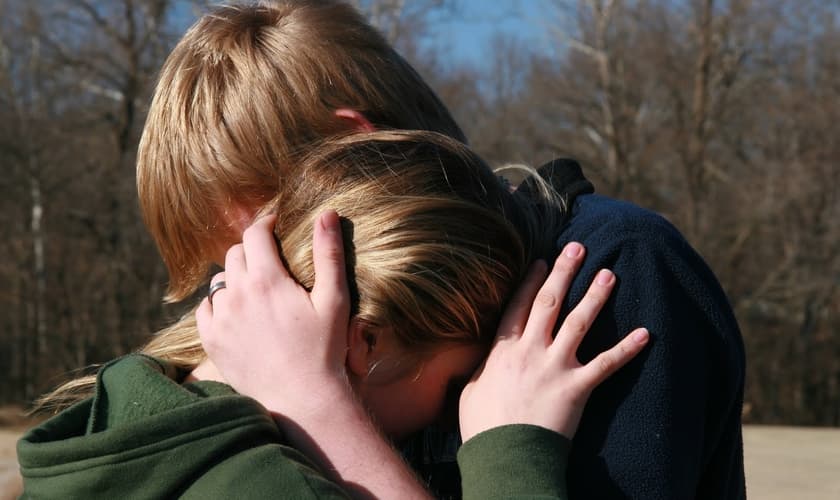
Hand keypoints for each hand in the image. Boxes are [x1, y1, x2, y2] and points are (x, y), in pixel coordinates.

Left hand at [196, 210, 353, 418]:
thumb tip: (327, 212)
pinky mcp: (211, 340)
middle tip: (272, 261)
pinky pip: (205, 308)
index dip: (265, 223)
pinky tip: (239, 313)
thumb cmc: (324, 350)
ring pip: (220, 281)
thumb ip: (328, 253)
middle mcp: (237, 295)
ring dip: (236, 278)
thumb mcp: (334, 299)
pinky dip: (219, 304)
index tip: (275, 225)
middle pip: (236, 253)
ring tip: (257, 290)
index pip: (255, 233)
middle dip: (253, 250)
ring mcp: (220, 319)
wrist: (301, 400)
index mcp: (267, 280)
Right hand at [459, 242, 648, 441]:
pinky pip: (607, 364)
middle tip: (577, 248)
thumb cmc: (483, 428)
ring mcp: (555, 367)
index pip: (519, 306)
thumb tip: (480, 362)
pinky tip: (645, 333)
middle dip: (564, 272)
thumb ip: (480, 369)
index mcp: (503, 350)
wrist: (506, 456)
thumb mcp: (471, 391)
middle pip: (549, 303)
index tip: (541, 259)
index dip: (531, 280)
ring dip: (595, 296)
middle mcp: (530, 351)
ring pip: (579, 322)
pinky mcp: (577, 388)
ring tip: (609, 274)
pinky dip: (627, 349)